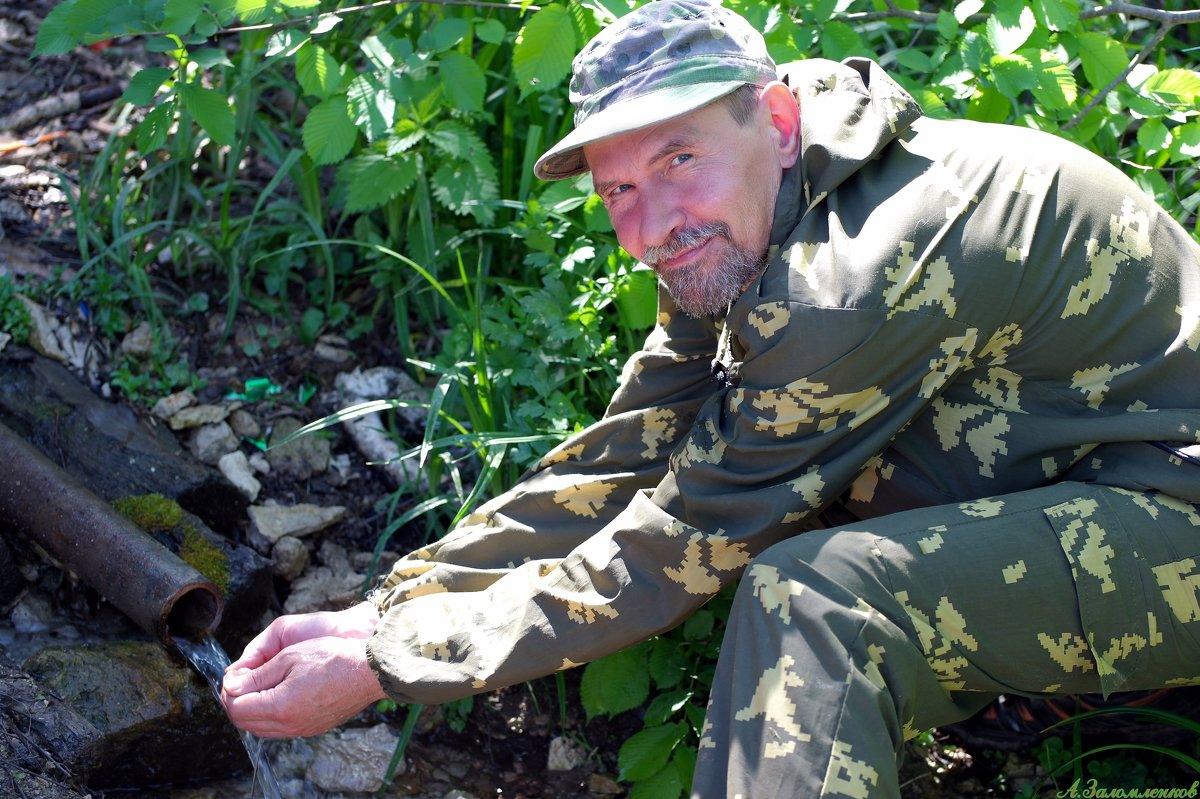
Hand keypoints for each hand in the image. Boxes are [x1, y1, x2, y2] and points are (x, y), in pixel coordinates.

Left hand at [220, 603, 387, 737]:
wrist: (368, 671)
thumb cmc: (332, 657)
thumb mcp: (289, 658)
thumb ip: (257, 676)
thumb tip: (231, 687)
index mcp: (279, 706)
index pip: (236, 708)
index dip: (229, 690)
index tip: (235, 674)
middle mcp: (289, 725)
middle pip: (246, 722)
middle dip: (237, 702)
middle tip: (242, 680)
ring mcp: (302, 729)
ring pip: (262, 728)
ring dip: (253, 709)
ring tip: (259, 686)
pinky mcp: (313, 728)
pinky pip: (281, 728)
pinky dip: (271, 715)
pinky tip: (279, 695)